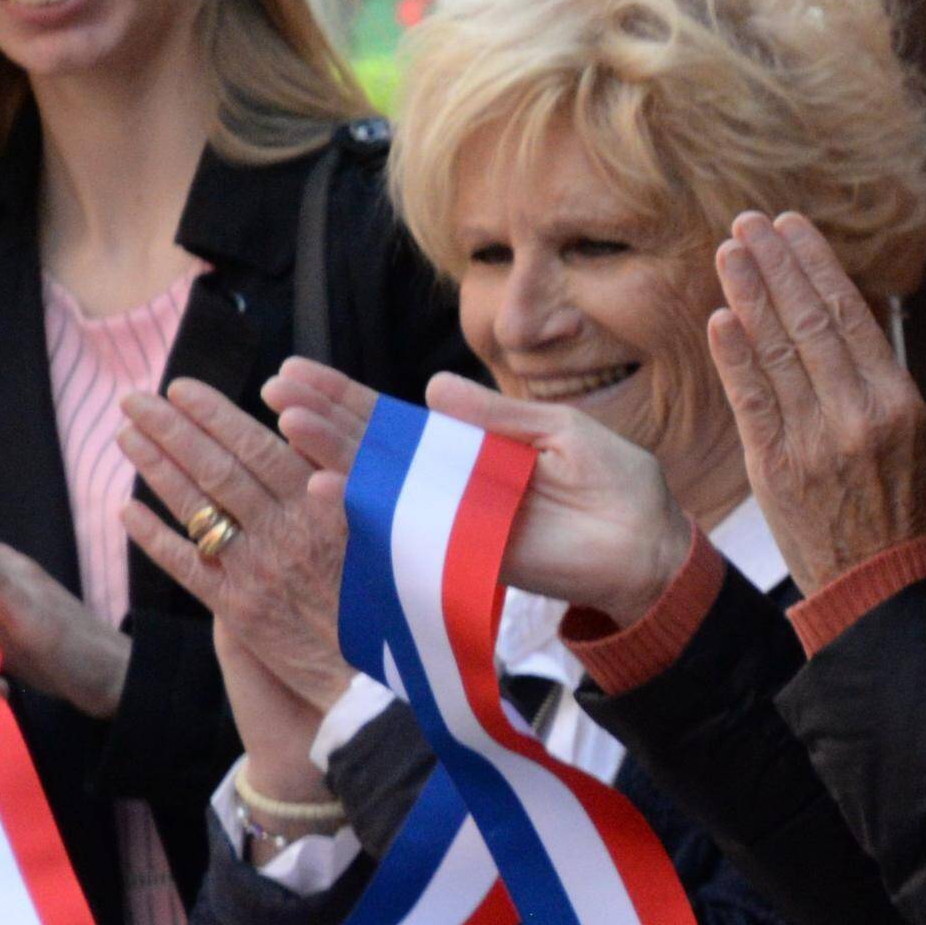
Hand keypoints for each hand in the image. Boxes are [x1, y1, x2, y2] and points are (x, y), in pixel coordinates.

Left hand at [116, 381, 358, 721]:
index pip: (260, 446)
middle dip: (172, 428)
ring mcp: (258, 570)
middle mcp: (288, 533)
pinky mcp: (238, 609)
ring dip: (155, 466)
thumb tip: (302, 430)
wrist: (383, 678)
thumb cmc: (394, 597)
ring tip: (125, 433)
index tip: (183, 388)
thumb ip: (344, 483)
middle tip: (135, 399)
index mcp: (326, 507)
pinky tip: (127, 509)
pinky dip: (152, 536)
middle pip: (219, 467)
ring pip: (196, 507)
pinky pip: (185, 565)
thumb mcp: (386, 529)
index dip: (216, 415)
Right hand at [282, 359, 697, 621]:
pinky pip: (409, 531)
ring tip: (289, 425)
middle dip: (323, 419)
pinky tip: (330, 488)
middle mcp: (450, 481)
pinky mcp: (465, 552)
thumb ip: (496, 415)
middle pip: (374, 447)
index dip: (346, 397)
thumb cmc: (615, 481)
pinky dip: (370, 511)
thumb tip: (431, 388)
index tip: (294, 372)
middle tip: (274, 391)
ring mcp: (452, 518)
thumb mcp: (558, 430)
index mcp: (470, 445)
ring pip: (380, 485)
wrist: (651, 541)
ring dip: (334, 457)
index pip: (396, 417)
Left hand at [707, 213, 925, 589]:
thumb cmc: (894, 502)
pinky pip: (752, 401)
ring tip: (728, 252)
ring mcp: (816, 439)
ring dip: (750, 295)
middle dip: (777, 266)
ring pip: (778, 351)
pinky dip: (735, 358)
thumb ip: (870, 377)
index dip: (816, 265)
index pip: (850, 315)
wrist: (879, 579)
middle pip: (811, 322)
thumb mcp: (907, 434)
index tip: (791, 227)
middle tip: (748, 222)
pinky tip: (721, 319)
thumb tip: (836, 312)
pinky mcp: (777, 467)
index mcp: (897, 399)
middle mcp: (859, 413)